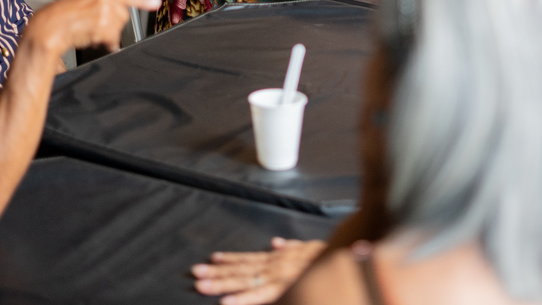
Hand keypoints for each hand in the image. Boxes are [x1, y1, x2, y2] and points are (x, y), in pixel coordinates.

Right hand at [24, 0, 159, 57]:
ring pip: (118, 27)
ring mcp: (104, 8)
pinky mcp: (103, 22)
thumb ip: (102, 4)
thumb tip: (121, 13)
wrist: (47, 27)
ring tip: (88, 32)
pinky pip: (112, 38)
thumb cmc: (59, 18)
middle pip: (123, 15)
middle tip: (94, 28)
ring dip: (106, 35)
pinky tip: (90, 37)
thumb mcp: (82, 2)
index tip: (156, 2)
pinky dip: (104, 43)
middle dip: (112, 26)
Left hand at [191, 237, 325, 304]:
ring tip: (201, 286)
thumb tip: (276, 242)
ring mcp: (278, 277)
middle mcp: (275, 265)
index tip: (212, 259)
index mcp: (279, 258)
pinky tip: (226, 303)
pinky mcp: (285, 288)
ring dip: (221, 284)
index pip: (250, 259)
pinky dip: (243, 299)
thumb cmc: (329, 256)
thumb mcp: (309, 248)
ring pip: (244, 281)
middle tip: (195, 273)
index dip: (230, 259)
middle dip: (217, 273)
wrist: (346, 257)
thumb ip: (291, 247)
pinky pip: (260, 295)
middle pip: (241, 270)